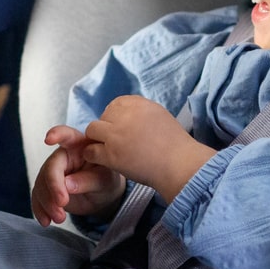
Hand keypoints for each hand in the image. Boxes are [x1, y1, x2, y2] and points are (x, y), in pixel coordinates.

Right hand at [32, 125, 125, 225]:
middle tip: (62, 204)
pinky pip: (38, 197)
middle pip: (51, 168)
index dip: (57, 134)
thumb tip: (67, 185)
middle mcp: (62, 157)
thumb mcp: (105, 181)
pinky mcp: (46, 187)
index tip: (49, 139)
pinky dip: (40, 210)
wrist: (103, 195)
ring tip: (60, 218)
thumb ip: (88, 180)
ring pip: (42, 185)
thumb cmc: (106, 180)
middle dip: (54, 187)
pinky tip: (46, 221)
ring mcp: (52, 172)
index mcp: (79, 146)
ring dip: (47, 203)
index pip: (67, 136)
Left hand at [83, 96, 217, 202]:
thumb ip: (141, 113)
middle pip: (103, 116)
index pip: (116, 104)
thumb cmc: (175, 144)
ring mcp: (116, 134)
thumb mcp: (159, 116)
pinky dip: (93, 155)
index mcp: (139, 104)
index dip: (116, 117)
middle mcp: (125, 116)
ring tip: (106, 150)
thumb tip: (126, 115)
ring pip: (92, 130)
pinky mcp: (110, 154)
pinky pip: (91, 151)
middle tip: (115, 142)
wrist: (179, 164)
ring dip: (97, 139)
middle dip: (107, 128)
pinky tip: (102, 160)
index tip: (122, 128)